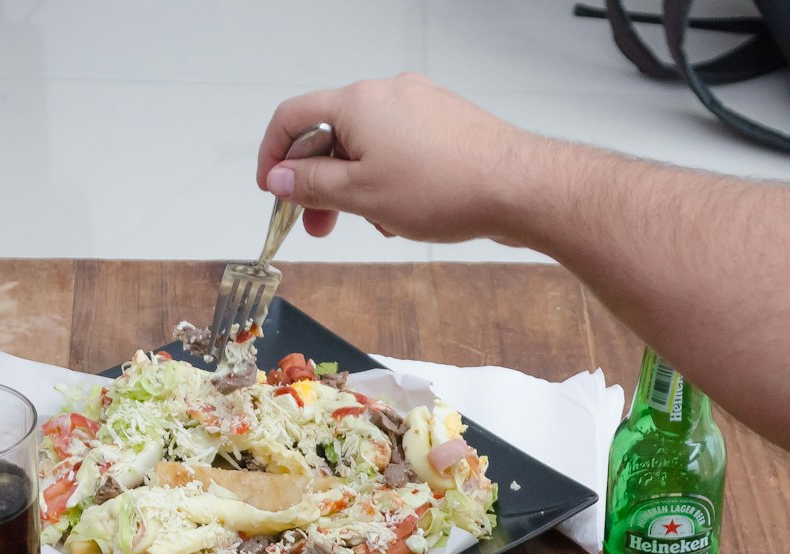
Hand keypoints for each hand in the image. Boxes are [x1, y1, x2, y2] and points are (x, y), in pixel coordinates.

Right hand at [256, 74, 539, 244]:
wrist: (518, 187)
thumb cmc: (446, 187)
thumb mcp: (361, 195)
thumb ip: (312, 185)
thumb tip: (281, 178)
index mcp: (358, 102)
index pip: (293, 117)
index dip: (273, 154)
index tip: (272, 188)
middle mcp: (388, 93)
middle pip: (332, 133)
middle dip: (319, 182)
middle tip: (315, 224)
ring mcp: (420, 105)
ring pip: (368, 145)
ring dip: (357, 186)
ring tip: (374, 224)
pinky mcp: (445, 124)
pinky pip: (400, 149)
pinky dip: (389, 179)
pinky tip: (404, 214)